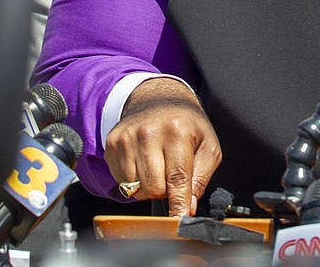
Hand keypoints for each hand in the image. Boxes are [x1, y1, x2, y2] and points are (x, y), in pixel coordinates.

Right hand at [105, 78, 221, 216]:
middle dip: (165, 190)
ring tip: (157, 164)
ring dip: (148, 185)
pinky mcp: (112, 144)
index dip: (178, 204)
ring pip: (136, 189)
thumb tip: (188, 206)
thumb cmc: (185, 123)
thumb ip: (202, 176)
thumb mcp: (207, 143)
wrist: (156, 98)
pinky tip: (142, 161)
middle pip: (154, 188)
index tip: (178, 221)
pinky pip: (122, 181)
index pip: (177, 178)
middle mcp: (149, 133)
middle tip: (171, 173)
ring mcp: (127, 138)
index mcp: (177, 131)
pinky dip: (134, 179)